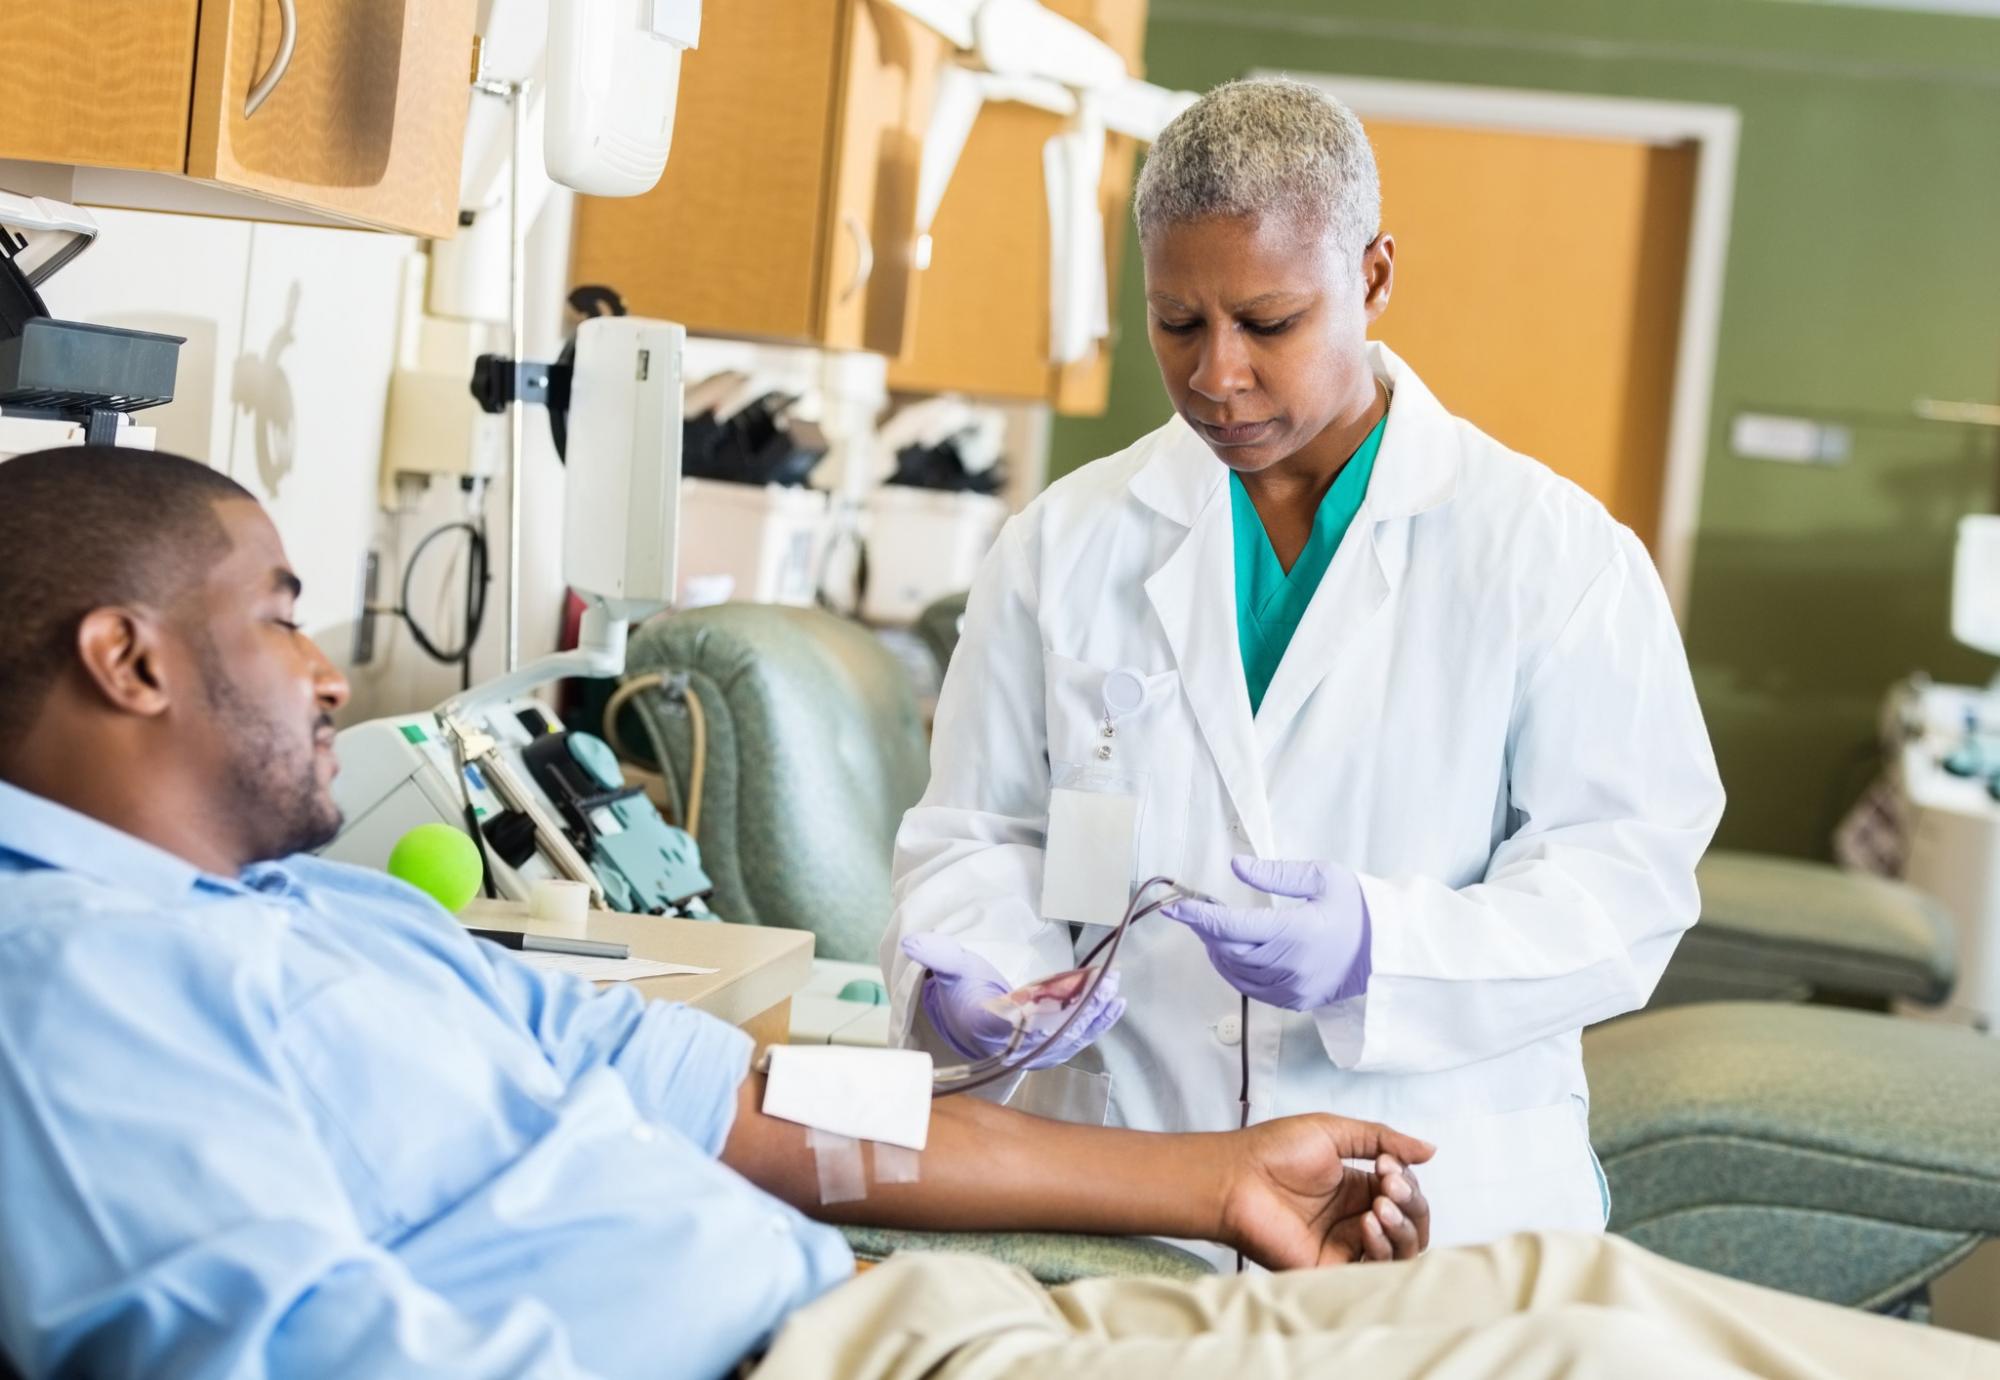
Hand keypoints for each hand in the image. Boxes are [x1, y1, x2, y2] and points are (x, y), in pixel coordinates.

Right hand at [901, 932, 1123, 1067]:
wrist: (971, 1018)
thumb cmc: (964, 990)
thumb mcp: (950, 969)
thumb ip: (937, 956)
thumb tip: (911, 942)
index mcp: (986, 1027)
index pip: (1010, 1025)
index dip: (1032, 1017)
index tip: (1053, 1001)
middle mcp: (1013, 1045)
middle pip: (1049, 1031)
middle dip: (1079, 1010)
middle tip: (1102, 984)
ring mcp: (1036, 1050)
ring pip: (1070, 1036)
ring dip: (1095, 1013)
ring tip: (1113, 988)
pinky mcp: (1054, 1048)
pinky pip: (1080, 1036)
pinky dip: (1101, 1021)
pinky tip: (1117, 1002)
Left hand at [1164, 855, 1370, 1009]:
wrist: (1389, 951)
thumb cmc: (1358, 907)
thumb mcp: (1322, 877)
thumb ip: (1276, 875)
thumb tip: (1237, 866)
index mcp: (1297, 933)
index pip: (1234, 926)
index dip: (1200, 916)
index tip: (1176, 906)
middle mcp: (1291, 966)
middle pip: (1229, 949)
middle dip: (1205, 929)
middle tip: (1190, 910)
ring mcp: (1292, 989)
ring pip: (1236, 972)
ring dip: (1217, 949)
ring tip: (1210, 927)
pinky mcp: (1294, 1001)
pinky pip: (1251, 987)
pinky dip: (1233, 969)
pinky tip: (1230, 951)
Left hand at [1220, 1114, 1432, 1269]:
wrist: (1234, 1176)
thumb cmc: (1274, 1150)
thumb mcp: (1334, 1131)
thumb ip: (1382, 1139)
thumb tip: (1430, 1149)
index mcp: (1357, 1188)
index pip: (1406, 1194)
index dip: (1406, 1182)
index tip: (1387, 1165)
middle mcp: (1356, 1218)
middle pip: (1411, 1224)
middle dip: (1411, 1204)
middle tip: (1389, 1186)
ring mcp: (1345, 1244)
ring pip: (1401, 1250)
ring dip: (1402, 1228)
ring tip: (1379, 1206)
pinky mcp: (1332, 1267)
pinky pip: (1375, 1269)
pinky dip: (1382, 1247)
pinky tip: (1366, 1223)